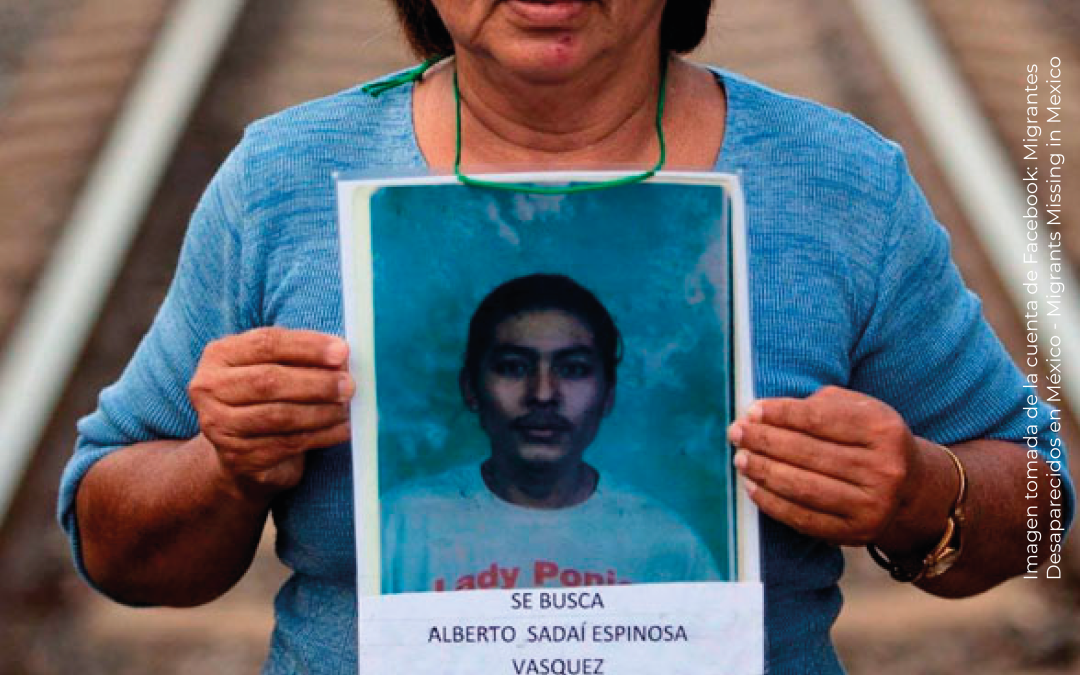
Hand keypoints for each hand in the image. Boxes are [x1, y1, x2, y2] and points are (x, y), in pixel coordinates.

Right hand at [188, 327, 354, 501]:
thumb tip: (342, 358)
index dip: (307, 347)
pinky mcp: (237, 457)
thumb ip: (302, 357)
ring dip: (321, 411)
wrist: (242, 451)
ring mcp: (219, 425)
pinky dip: (321, 435)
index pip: (266, 343)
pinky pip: (287, 443)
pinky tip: (343, 429)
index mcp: (219, 354)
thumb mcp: (276, 367)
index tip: (342, 351)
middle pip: (269, 380)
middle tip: (349, 385)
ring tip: (347, 407)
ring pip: (279, 415)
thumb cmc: (266, 397)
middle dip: (316, 382)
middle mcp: (209, 388)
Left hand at [727, 386, 942, 549]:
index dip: (781, 414)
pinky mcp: (857, 533)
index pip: (819, 418)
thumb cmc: (869, 439)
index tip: (751, 410)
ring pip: (804, 486)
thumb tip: (763, 412)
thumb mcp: (859, 410)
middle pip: (808, 452)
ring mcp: (873, 505)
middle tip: (736, 433)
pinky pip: (804, 518)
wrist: (909, 488)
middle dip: (765, 440)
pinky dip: (773, 503)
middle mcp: (883, 469)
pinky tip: (753, 488)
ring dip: (764, 471)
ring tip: (740, 459)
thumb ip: (819, 404)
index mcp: (883, 430)